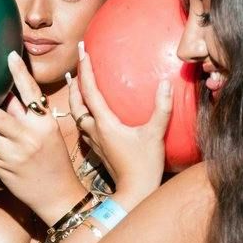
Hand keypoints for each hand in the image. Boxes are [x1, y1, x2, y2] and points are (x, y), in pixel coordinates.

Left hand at [0, 51, 86, 225]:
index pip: (32, 94)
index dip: (20, 74)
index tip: (9, 55)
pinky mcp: (3, 169)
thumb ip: (30, 116)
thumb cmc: (55, 162)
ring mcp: (14, 154)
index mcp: (45, 123)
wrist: (59, 195)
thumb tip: (8, 94)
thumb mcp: (50, 134)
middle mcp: (29, 136)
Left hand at [67, 53, 171, 200]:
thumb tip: (166, 83)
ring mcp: (95, 141)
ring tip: (78, 84)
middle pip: (77, 101)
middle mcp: (94, 130)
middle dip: (76, 80)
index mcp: (105, 123)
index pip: (90, 90)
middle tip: (78, 64)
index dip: (85, 69)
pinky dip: (83, 113)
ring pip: (77, 114)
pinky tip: (90, 112)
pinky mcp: (98, 149)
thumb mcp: (155, 134)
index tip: (82, 50)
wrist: (134, 192)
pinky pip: (84, 126)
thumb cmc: (144, 164)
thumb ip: (162, 108)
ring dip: (76, 97)